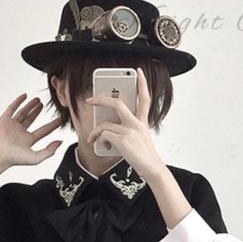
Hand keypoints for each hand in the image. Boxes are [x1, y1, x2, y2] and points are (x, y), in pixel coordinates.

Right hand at [0, 93, 63, 184]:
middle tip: (44, 104)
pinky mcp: (4, 120)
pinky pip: (12, 108)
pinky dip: (18, 101)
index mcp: (29, 141)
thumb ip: (49, 151)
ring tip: (38, 100)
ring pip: (23, 113)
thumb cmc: (15, 158)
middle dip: (38, 112)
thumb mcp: (36, 157)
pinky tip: (24, 96)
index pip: (44, 131)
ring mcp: (12, 125)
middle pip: (32, 120)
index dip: (53, 125)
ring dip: (30, 106)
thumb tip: (60, 142)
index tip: (61, 119)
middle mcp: (21, 133)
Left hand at [85, 67, 167, 183]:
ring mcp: (130, 131)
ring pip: (105, 124)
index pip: (144, 98)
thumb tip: (109, 131)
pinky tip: (101, 145)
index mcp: (142, 122)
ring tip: (91, 138)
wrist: (152, 169)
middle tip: (90, 99)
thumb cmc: (145, 158)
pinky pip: (104, 135)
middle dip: (101, 99)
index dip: (142, 83)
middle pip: (117, 103)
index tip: (138, 72)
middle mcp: (136, 123)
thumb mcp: (140, 140)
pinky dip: (99, 140)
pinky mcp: (123, 140)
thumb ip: (128, 131)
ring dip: (94, 131)